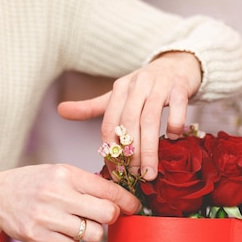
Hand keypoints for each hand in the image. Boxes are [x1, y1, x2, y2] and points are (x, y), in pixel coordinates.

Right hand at [0, 164, 140, 241]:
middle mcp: (56, 195)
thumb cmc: (33, 183)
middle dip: (111, 217)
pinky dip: (72, 241)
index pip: (108, 190)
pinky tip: (61, 230)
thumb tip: (120, 199)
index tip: (134, 206)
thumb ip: (86, 184)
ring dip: (91, 231)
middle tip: (103, 215)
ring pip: (93, 235)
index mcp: (65, 174)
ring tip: (77, 222)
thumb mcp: (59, 172)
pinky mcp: (37, 237)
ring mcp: (46, 217)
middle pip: (106, 214)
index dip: (127, 201)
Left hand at [58, 51, 201, 180]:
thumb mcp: (118, 94)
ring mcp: (159, 84)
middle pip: (128, 123)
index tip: (116, 174)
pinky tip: (173, 139)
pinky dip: (174, 125)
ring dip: (150, 149)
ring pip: (150, 119)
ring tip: (151, 172)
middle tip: (135, 178)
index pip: (109, 124)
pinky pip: (177, 107)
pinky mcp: (180, 86)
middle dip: (130, 155)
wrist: (178, 62)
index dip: (110, 151)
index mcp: (119, 89)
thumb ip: (91, 107)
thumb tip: (60, 110)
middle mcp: (137, 85)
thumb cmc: (146, 85)